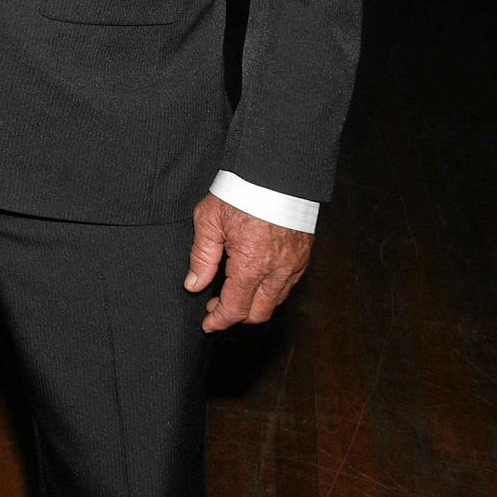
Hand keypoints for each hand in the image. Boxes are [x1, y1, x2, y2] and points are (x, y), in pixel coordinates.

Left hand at [185, 192, 309, 331]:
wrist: (275, 172)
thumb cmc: (240, 192)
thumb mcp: (209, 221)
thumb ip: (201, 257)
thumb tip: (194, 284)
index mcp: (251, 265)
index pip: (235, 308)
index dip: (219, 321)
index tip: (208, 324)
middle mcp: (277, 271)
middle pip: (258, 313)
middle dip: (236, 316)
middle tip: (216, 308)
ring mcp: (293, 265)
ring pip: (276, 301)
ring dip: (254, 304)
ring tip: (233, 292)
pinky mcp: (303, 256)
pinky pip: (288, 285)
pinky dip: (270, 290)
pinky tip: (254, 279)